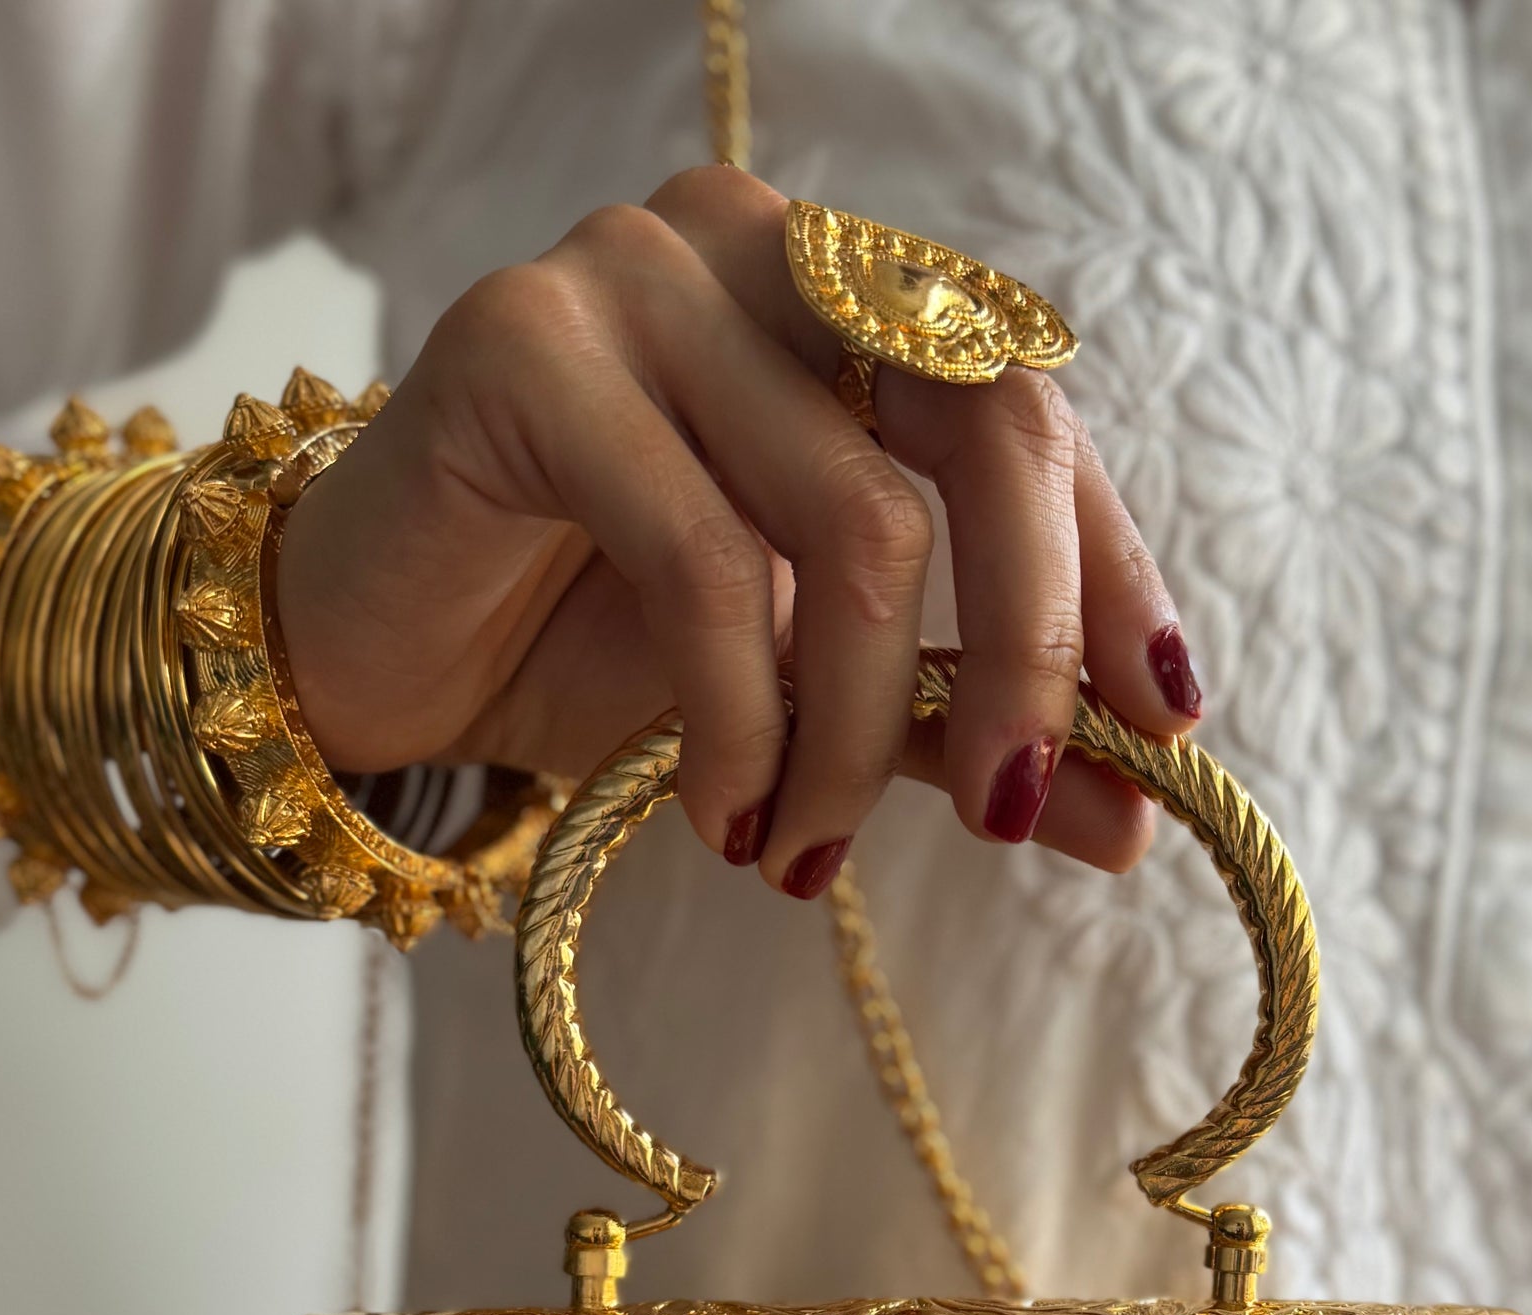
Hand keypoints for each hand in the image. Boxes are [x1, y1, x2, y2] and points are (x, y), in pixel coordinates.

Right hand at [274, 164, 1194, 895]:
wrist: (370, 654)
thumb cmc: (591, 648)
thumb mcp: (814, 696)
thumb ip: (960, 732)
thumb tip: (1131, 819)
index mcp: (847, 300)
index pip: (1037, 416)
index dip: (1109, 580)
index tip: (1161, 738)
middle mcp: (762, 247)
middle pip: (991, 430)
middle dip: (1027, 652)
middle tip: (1006, 817)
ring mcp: (642, 275)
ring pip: (859, 524)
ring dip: (853, 736)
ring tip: (801, 851)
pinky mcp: (526, 346)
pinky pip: (710, 566)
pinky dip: (743, 727)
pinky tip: (724, 817)